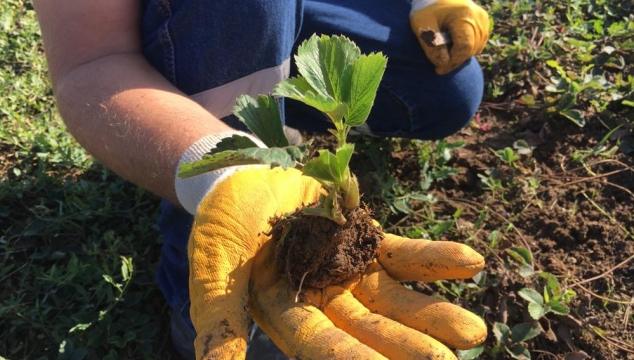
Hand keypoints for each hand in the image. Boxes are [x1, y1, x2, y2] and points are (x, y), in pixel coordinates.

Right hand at [188, 167, 486, 358]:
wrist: (245, 180)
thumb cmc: (221, 227)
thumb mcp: (214, 273)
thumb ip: (219, 320)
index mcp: (288, 316)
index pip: (322, 344)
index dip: (352, 358)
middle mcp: (325, 303)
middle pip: (370, 329)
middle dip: (407, 346)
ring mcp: (350, 273)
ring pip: (396, 300)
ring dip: (433, 314)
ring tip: (474, 331)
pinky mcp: (367, 243)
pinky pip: (405, 255)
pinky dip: (435, 259)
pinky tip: (471, 262)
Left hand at [410, 0, 489, 74]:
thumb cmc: (426, 9)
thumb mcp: (422, 25)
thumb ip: (432, 45)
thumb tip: (443, 64)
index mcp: (465, 16)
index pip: (464, 47)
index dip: (452, 62)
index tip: (438, 70)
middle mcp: (479, 18)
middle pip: (470, 50)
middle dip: (454, 60)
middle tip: (438, 65)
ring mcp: (483, 20)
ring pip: (475, 49)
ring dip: (459, 56)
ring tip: (444, 52)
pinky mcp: (483, 23)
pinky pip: (477, 44)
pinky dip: (465, 49)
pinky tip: (452, 45)